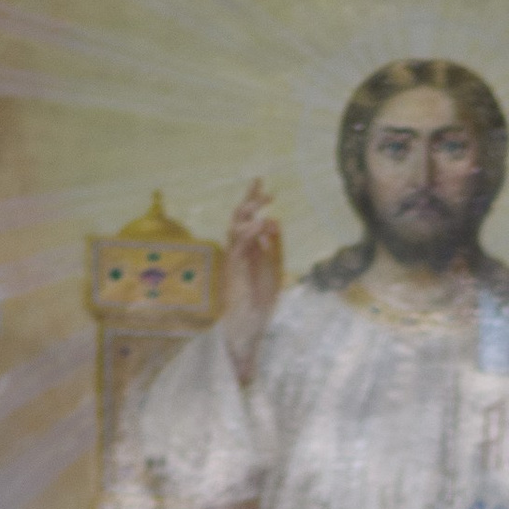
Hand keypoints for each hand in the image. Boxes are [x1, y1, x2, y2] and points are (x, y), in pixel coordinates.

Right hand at [221, 179, 281, 388]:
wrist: (249, 327)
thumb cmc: (260, 302)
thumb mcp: (274, 268)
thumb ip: (274, 246)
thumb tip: (275, 220)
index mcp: (247, 248)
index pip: (248, 218)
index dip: (252, 199)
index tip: (260, 181)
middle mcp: (237, 250)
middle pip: (238, 218)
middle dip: (250, 201)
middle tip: (265, 190)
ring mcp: (233, 259)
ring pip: (235, 228)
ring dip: (250, 216)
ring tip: (266, 208)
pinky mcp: (233, 270)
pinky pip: (238, 246)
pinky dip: (249, 233)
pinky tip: (262, 225)